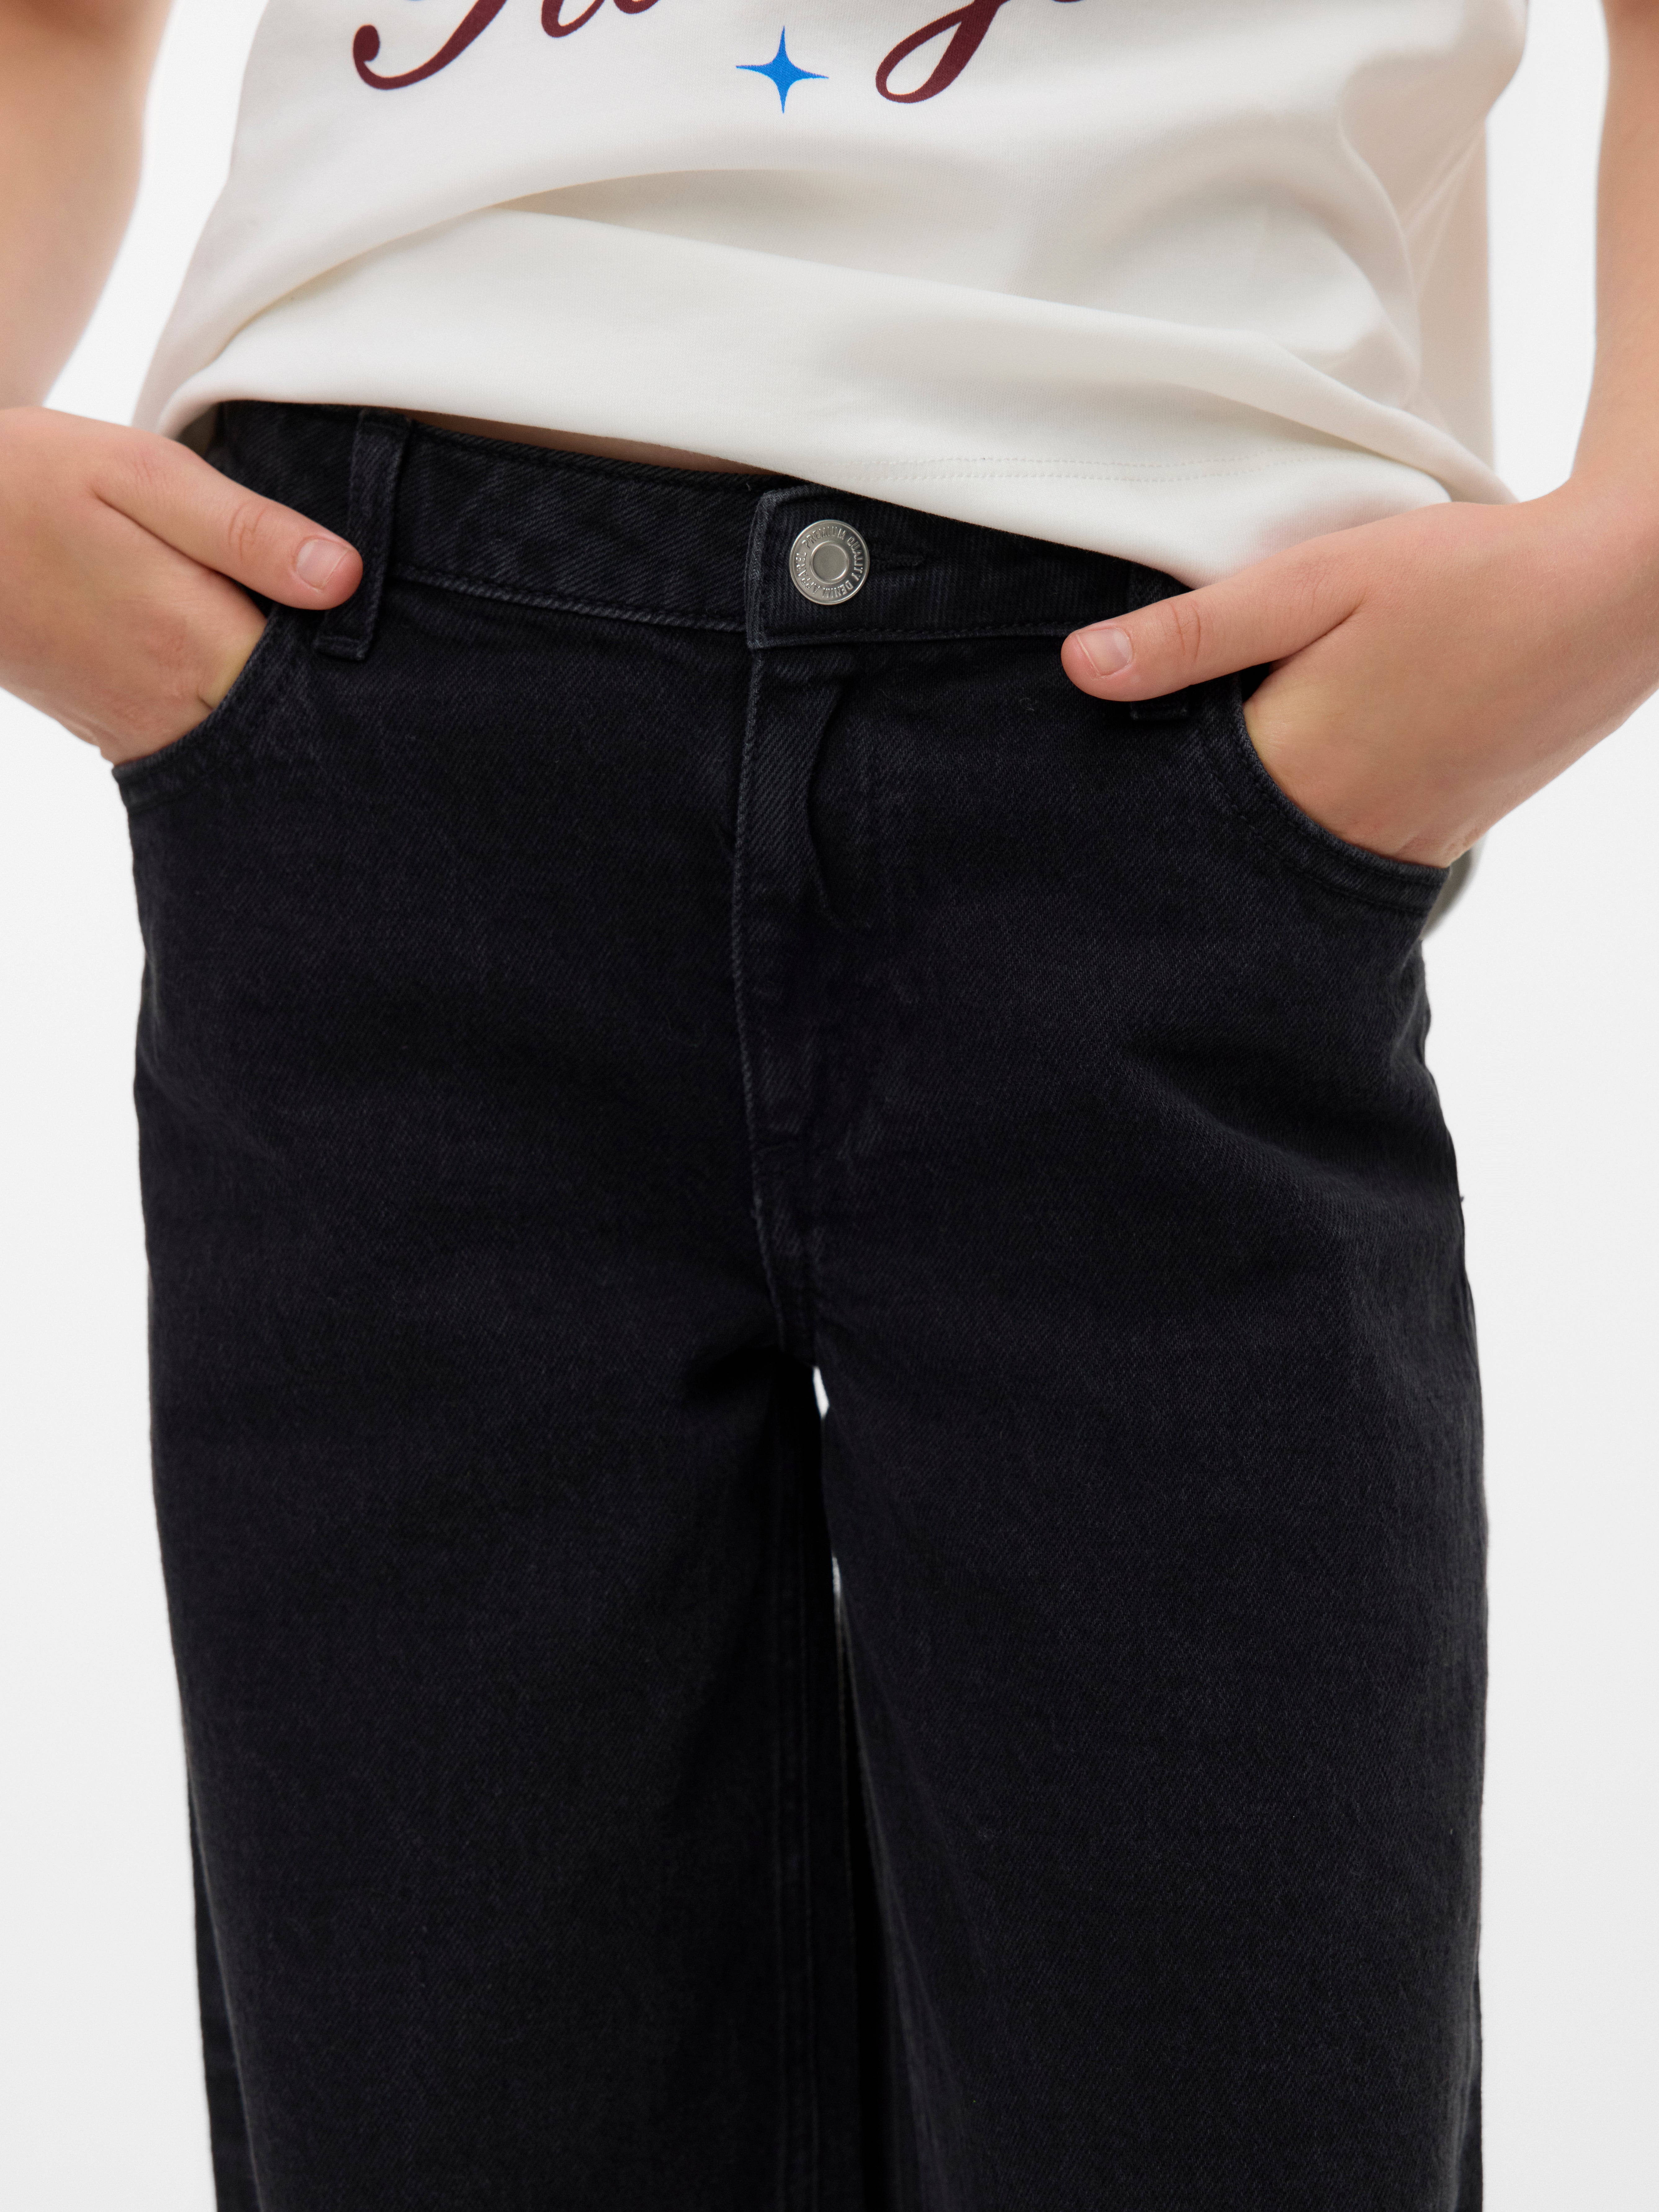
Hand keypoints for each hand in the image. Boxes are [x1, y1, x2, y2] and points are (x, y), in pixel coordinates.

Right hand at [0, 406, 361, 766]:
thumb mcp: (142, 475)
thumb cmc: (29, 483)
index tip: (385, 624)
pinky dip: (239, 716)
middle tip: (357, 635)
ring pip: (254, 745)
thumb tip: (345, 577)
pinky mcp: (122, 737)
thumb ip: (247, 530)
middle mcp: (174, 709)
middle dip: (333, 691)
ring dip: (288, 705)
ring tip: (301, 647)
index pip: (322, 683)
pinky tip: (247, 667)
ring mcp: (144, 734)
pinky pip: (208, 742)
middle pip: (296, 726)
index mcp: (191, 642)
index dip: (364, 656)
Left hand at [1059, 486, 1658, 867]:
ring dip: (1240, 836)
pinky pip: (1339, 866)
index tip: (1088, 769)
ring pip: (1278, 868)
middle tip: (1130, 785)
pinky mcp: (1434, 848)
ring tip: (1217, 783)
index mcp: (1296, 772)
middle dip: (1175, 824)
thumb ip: (1198, 632)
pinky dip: (1303, 840)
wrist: (1609, 597)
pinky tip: (1293, 797)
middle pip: (1217, 854)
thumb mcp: (1319, 578)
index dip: (1122, 792)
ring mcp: (1394, 851)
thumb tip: (1081, 667)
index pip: (1168, 815)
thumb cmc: (1465, 576)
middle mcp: (1340, 834)